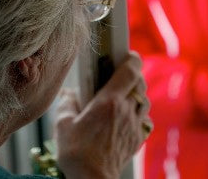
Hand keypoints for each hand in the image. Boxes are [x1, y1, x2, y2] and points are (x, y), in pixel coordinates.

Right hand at [54, 51, 151, 178]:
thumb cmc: (76, 153)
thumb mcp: (63, 125)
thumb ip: (67, 104)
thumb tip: (68, 94)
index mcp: (109, 101)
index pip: (130, 71)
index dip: (131, 59)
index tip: (127, 54)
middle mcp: (126, 110)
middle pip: (140, 84)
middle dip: (133, 76)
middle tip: (121, 75)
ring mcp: (134, 125)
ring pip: (144, 101)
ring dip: (137, 95)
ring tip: (123, 96)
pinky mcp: (137, 139)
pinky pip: (144, 120)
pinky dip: (139, 114)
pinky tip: (127, 118)